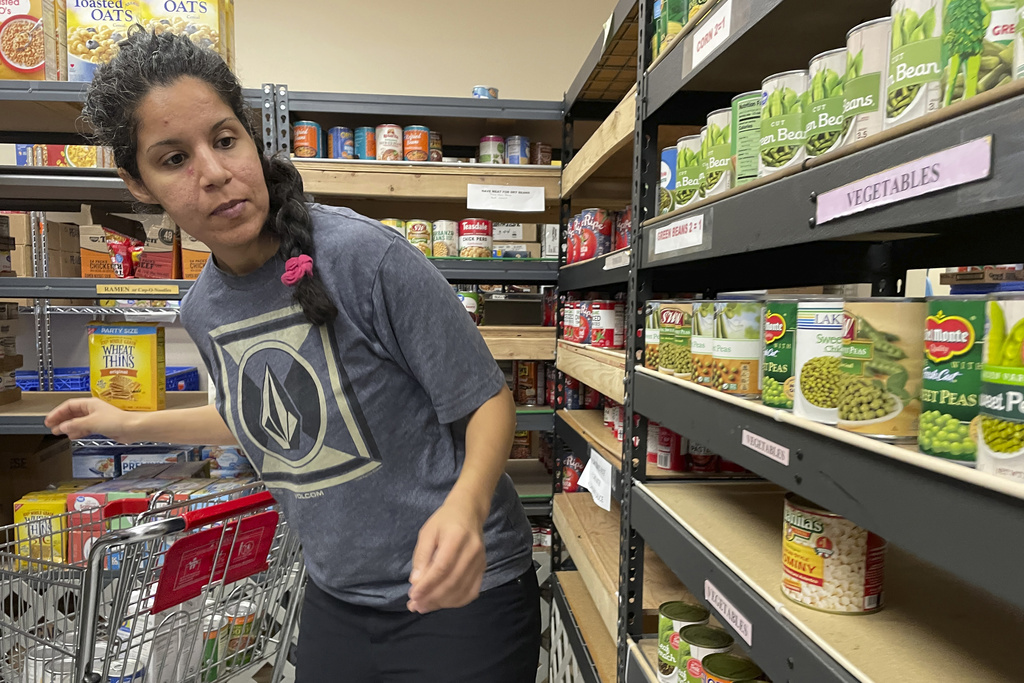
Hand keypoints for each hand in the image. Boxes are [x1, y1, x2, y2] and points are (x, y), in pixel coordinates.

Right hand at [44, 397, 134, 441]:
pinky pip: (85, 428)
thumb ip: (74, 425)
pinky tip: (72, 435)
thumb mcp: (90, 422)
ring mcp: (97, 418)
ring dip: (68, 427)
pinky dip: (77, 431)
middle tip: (51, 426)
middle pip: (72, 413)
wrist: (131, 428)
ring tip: (58, 432)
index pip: (69, 405)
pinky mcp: (101, 426)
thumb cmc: (115, 421)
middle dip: (61, 420)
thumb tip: (62, 426)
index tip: (49, 420)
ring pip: (78, 421)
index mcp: (89, 404)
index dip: (57, 412)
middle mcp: (93, 409)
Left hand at [407, 496, 486, 613]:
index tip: (412, 596)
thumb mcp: (427, 533)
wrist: (469, 512)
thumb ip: (421, 556)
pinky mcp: (483, 568)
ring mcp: (480, 561)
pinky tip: (441, 603)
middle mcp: (472, 551)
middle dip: (432, 597)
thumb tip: (416, 582)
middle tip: (415, 605)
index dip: (427, 585)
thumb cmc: (444, 521)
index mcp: (456, 537)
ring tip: (424, 607)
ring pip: (462, 590)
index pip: (442, 568)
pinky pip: (471, 592)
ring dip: (441, 603)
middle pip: (452, 582)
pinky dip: (456, 601)